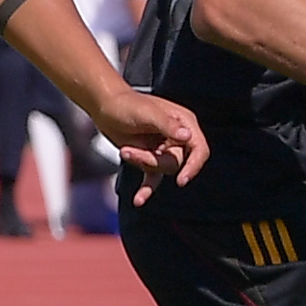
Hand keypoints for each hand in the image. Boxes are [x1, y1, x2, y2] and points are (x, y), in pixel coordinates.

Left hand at [89, 86, 208, 204]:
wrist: (105, 107)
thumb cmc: (127, 105)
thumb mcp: (147, 113)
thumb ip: (167, 125)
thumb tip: (187, 138)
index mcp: (184, 123)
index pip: (200, 149)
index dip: (194, 165)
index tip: (182, 180)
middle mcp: (177, 137)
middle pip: (177, 163)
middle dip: (152, 161)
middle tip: (130, 151)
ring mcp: (164, 149)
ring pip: (162, 170)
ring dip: (142, 164)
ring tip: (125, 151)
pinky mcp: (149, 159)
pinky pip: (152, 179)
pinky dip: (146, 190)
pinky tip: (139, 201)